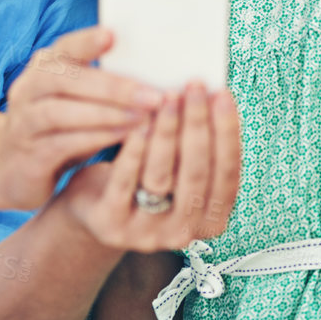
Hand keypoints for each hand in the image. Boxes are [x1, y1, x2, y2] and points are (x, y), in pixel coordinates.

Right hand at [0, 26, 168, 210]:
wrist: (10, 169)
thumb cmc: (58, 129)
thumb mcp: (76, 101)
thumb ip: (104, 86)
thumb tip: (159, 76)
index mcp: (44, 68)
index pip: (64, 47)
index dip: (87, 41)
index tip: (113, 36)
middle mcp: (28, 89)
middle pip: (65, 79)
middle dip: (112, 87)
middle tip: (152, 95)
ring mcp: (24, 122)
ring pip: (60, 112)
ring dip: (106, 114)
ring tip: (143, 118)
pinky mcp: (28, 154)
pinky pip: (62, 143)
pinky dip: (95, 139)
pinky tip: (123, 138)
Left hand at [54, 70, 240, 253]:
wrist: (93, 211)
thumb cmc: (144, 179)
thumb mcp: (176, 169)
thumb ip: (195, 146)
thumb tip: (212, 94)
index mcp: (211, 220)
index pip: (227, 174)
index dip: (227, 133)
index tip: (223, 94)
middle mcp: (183, 232)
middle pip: (196, 173)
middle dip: (198, 124)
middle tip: (195, 86)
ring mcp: (147, 233)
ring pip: (162, 177)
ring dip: (167, 132)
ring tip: (168, 97)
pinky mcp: (112, 224)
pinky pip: (125, 183)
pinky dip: (134, 151)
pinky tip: (139, 124)